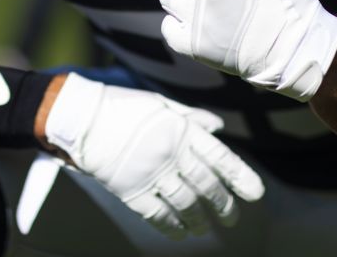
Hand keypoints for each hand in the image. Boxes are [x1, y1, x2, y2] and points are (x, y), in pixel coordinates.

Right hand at [44, 72, 264, 238]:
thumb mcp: (161, 104)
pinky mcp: (131, 191)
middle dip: (223, 204)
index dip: (240, 177)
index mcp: (182, 130)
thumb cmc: (122, 108)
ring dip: (199, 219)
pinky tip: (180, 231)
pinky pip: (158, 214)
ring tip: (205, 228)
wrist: (82, 119)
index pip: (220, 158)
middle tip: (232, 217)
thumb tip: (217, 127)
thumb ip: (192, 118)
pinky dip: (171, 226)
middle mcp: (172, 154)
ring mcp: (152, 174)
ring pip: (186, 203)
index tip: (255, 193)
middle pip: (206, 185)